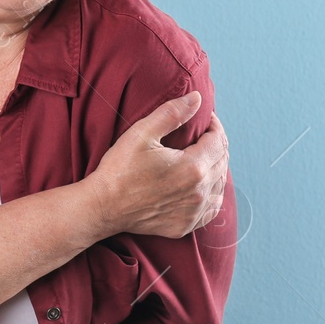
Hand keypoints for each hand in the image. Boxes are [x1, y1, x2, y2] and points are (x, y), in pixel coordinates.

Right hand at [90, 92, 229, 239]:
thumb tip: (197, 98)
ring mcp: (193, 212)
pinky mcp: (185, 225)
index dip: (214, 126)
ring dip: (215, 168)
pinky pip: (211, 208)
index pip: (219, 141)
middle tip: (201, 135)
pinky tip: (201, 186)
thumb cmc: (119, 169)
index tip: (205, 119)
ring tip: (201, 157)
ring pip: (219, 185)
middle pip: (222, 162)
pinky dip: (211, 194)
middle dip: (215, 144)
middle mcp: (199, 192)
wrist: (103, 207)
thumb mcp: (142, 133)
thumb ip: (172, 113)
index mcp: (192, 167)